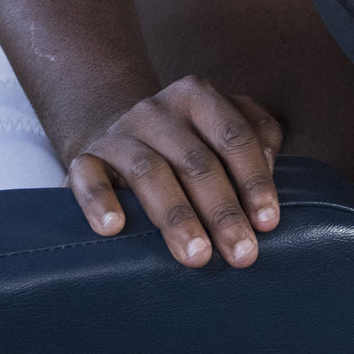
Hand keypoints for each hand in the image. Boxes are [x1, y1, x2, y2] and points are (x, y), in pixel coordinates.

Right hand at [64, 75, 285, 266]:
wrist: (117, 139)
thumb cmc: (186, 145)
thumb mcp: (223, 131)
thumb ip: (258, 141)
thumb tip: (268, 179)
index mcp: (198, 97)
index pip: (234, 137)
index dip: (254, 180)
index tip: (268, 223)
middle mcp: (157, 110)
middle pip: (196, 161)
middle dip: (223, 211)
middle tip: (241, 252)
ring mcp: (119, 134)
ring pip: (149, 172)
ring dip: (176, 217)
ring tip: (197, 255)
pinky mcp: (85, 159)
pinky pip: (88, 177)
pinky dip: (100, 201)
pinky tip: (114, 228)